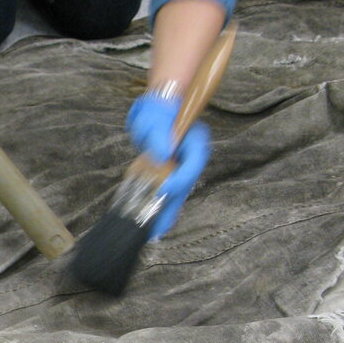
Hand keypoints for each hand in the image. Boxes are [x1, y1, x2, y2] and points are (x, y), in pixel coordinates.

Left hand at [126, 91, 210, 238]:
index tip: (164, 188)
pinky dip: (158, 204)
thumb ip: (157, 135)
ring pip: (177, 193)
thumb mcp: (153, 119)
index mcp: (195, 142)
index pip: (194, 163)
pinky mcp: (171, 175)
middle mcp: (192, 158)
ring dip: (165, 211)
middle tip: (157, 228)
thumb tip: (163, 154)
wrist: (156, 112)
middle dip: (172, 207)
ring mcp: (182, 168)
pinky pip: (166, 193)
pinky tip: (148, 219)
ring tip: (152, 230)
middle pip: (186, 185)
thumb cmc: (156, 113)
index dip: (180, 178)